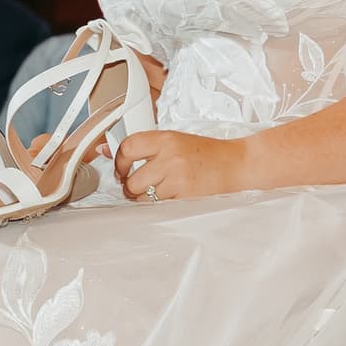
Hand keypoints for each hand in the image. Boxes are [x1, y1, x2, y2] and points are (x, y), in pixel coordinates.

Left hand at [113, 129, 243, 203]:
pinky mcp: (184, 196)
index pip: (128, 147)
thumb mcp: (177, 141)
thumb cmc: (209, 153)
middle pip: (131, 178)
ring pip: (142, 196)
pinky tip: (171, 197)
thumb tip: (107, 151)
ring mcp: (177, 178)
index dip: (118, 161)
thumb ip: (146, 147)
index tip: (120, 168)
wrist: (238, 164)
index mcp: (167, 139)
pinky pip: (158, 206)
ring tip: (158, 192)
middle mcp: (170, 156)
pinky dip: (160, 205)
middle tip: (138, 186)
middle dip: (130, 186)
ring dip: (145, 198)